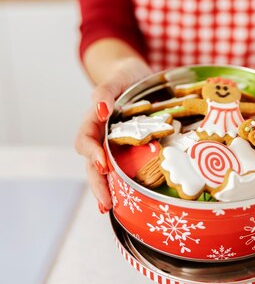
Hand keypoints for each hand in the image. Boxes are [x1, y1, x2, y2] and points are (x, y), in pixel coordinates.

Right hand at [75, 57, 151, 211]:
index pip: (85, 140)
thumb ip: (105, 90)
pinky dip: (125, 184)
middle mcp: (102, 136)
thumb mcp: (118, 77)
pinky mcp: (130, 150)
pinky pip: (124, 169)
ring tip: (111, 208)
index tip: (103, 164)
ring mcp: (115, 145)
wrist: (140, 75)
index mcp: (95, 120)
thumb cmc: (126, 76)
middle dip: (97, 184)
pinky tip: (131, 199)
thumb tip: (100, 108)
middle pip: (92, 164)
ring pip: (106, 171)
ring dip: (107, 189)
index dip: (92, 154)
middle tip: (106, 202)